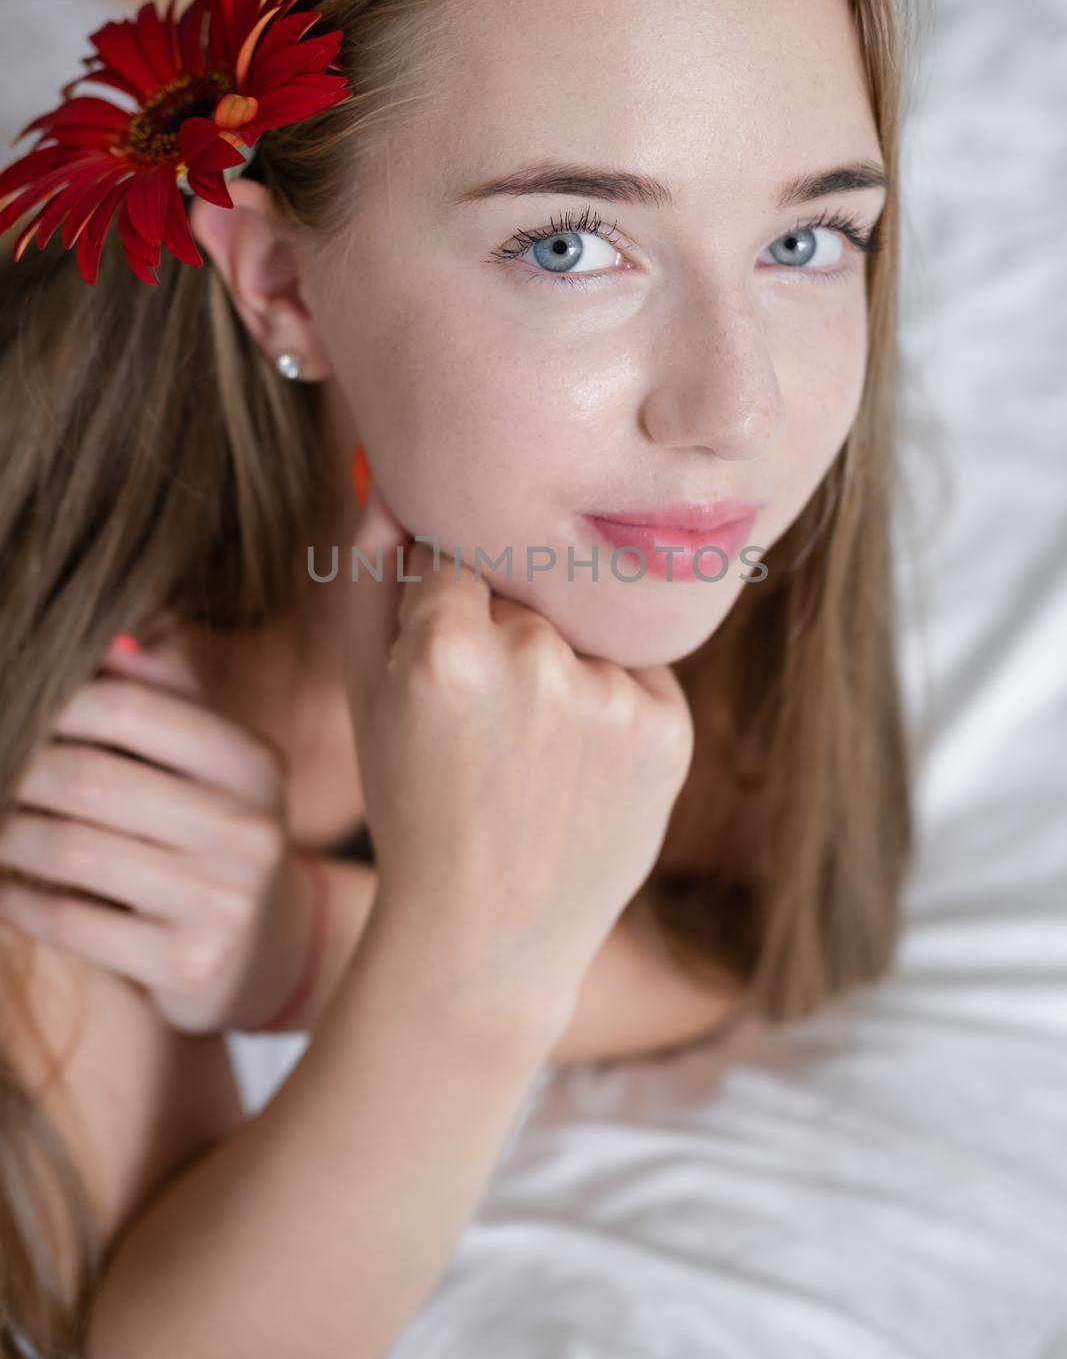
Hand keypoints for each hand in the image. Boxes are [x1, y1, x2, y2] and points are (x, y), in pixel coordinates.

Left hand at [0, 629, 313, 1033]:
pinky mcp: (190, 965)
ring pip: (71, 851)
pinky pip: (70, 921)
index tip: (18, 708)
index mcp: (254, 763)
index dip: (56, 705)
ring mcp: (225, 902)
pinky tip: (1, 888)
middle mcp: (252, 829)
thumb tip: (107, 634)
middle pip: (89, 780)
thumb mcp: (210, 762)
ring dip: (6, 837)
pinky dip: (18, 900)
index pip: (131, 709)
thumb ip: (165, 691)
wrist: (263, 952)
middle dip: (17, 774)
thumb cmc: (212, 834)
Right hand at [335, 477, 696, 1036]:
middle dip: (504, 628)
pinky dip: (611, 704)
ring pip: (582, 626)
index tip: (442, 663)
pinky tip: (576, 768)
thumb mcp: (364, 689)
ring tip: (531, 751)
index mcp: (445, 646)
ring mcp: (609, 698)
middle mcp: (535, 660)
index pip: (454, 551)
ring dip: (561, 663)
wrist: (488, 935)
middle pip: (524, 586)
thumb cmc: (411, 804)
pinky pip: (636, 671)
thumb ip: (366, 572)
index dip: (444, 606)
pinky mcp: (668, 731)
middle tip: (485, 723)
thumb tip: (393, 480)